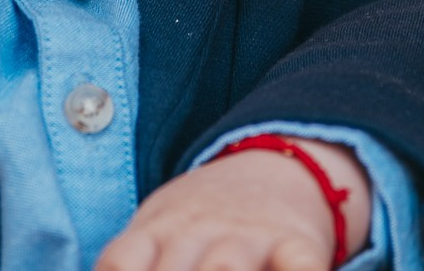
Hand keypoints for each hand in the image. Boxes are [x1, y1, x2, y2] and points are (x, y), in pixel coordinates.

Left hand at [95, 138, 371, 270]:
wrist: (277, 164)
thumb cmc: (201, 217)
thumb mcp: (157, 227)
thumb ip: (130, 260)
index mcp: (159, 228)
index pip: (122, 260)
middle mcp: (202, 231)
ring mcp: (251, 236)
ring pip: (228, 269)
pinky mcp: (298, 244)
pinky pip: (300, 267)